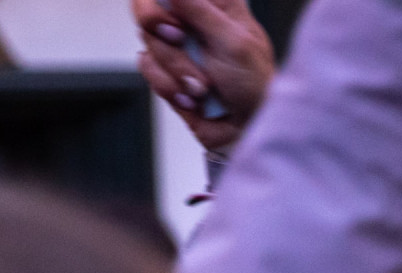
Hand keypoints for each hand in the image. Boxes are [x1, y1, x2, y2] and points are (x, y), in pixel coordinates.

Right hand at [134, 0, 274, 153]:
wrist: (248, 131)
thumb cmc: (255, 87)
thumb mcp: (235, 43)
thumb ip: (202, 11)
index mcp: (215, 6)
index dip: (161, 2)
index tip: (173, 17)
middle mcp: (193, 22)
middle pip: (147, 7)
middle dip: (158, 26)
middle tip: (179, 39)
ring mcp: (179, 48)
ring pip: (148, 40)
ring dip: (176, 68)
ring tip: (204, 86)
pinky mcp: (168, 72)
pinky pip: (148, 68)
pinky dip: (170, 86)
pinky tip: (194, 98)